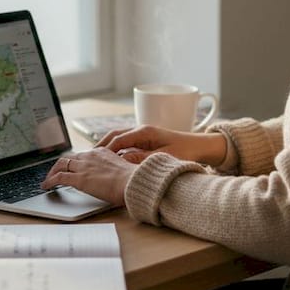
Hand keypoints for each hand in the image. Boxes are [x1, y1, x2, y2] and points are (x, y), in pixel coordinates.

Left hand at [41, 148, 135, 206]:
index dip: (75, 161)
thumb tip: (115, 179)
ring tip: (48, 179)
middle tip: (56, 171)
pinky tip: (46, 186)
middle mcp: (90, 156)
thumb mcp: (123, 170)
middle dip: (61, 164)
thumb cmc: (132, 180)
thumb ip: (114, 171)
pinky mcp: (79, 179)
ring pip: (61, 164)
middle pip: (69, 157)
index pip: (83, 154)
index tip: (72, 165)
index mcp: (102, 153)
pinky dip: (50, 181)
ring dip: (52, 172)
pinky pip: (59, 178)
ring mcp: (83, 167)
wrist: (132, 182)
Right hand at [96, 126, 227, 167]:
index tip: (93, 159)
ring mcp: (144, 134)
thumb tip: (123, 160)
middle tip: (87, 158)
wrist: (202, 146)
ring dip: (107, 146)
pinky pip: (126, 142)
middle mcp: (142, 130)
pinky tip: (112, 159)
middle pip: (115, 135)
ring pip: (119, 138)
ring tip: (95, 159)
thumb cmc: (186, 151)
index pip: (118, 139)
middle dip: (101, 146)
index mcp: (145, 132)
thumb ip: (143, 159)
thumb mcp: (164, 158)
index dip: (105, 149)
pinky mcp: (147, 140)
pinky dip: (116, 149)